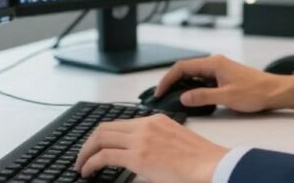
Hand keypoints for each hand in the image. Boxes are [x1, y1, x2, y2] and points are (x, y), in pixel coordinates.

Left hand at [75, 114, 227, 182]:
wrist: (212, 167)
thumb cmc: (201, 162)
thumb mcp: (176, 145)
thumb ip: (157, 146)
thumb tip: (144, 160)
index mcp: (157, 121)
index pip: (121, 124)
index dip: (104, 136)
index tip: (97, 147)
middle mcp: (146, 125)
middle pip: (105, 127)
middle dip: (89, 143)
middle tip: (83, 156)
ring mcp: (141, 139)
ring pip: (100, 138)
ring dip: (86, 152)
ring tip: (81, 166)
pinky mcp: (138, 156)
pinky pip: (104, 156)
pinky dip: (90, 163)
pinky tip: (88, 172)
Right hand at [156, 54, 293, 112]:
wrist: (275, 91)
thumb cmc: (255, 92)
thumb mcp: (227, 97)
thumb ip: (203, 97)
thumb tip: (183, 97)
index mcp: (214, 63)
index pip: (182, 67)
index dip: (168, 79)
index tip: (160, 91)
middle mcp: (215, 63)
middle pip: (185, 69)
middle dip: (171, 81)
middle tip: (161, 96)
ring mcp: (218, 70)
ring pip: (193, 75)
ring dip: (181, 85)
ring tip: (171, 98)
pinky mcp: (222, 77)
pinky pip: (202, 80)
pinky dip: (192, 88)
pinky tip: (190, 99)